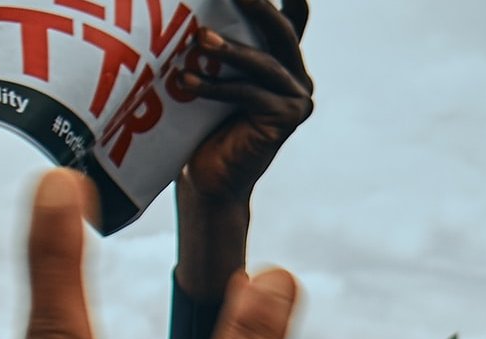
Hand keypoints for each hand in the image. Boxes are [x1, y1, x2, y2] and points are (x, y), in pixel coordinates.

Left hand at [175, 0, 312, 206]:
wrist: (209, 175)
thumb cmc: (202, 120)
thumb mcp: (213, 71)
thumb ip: (218, 40)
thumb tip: (194, 13)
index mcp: (281, 57)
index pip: (287, 17)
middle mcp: (296, 74)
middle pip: (282, 30)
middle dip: (258, 6)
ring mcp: (297, 97)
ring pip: (263, 63)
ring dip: (229, 50)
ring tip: (200, 39)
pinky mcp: (288, 118)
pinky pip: (251, 93)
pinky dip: (217, 87)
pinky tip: (188, 81)